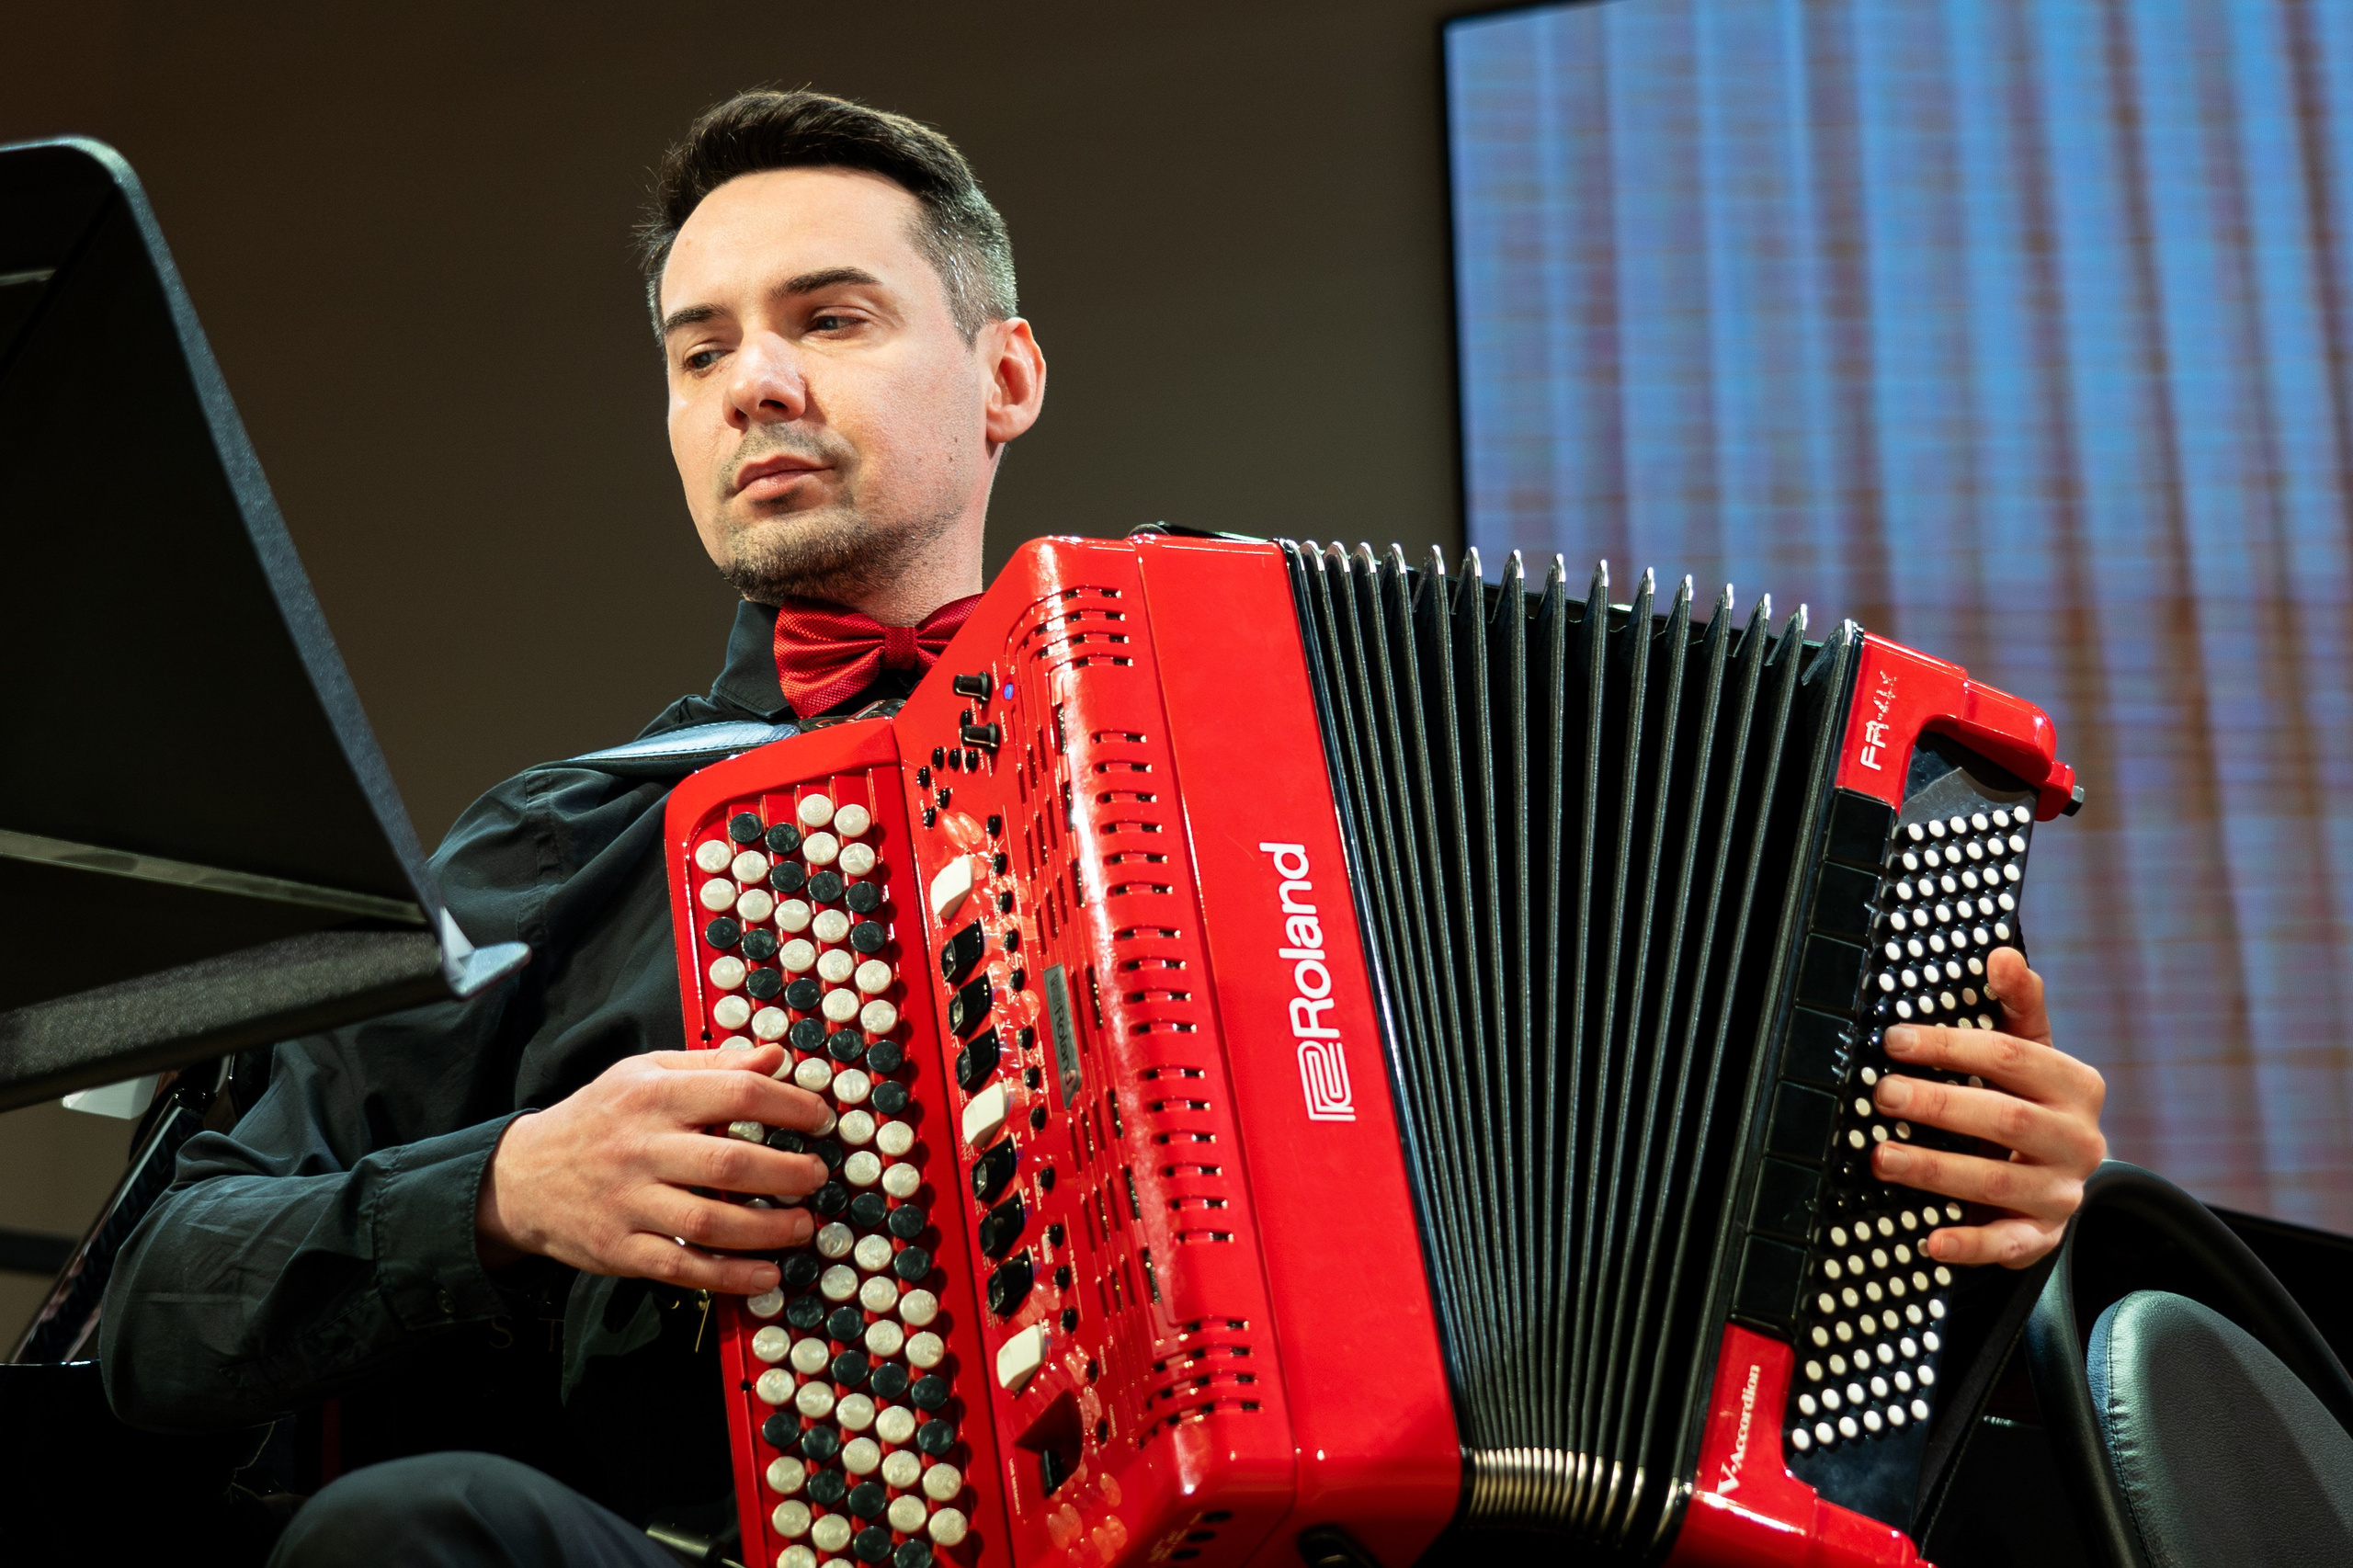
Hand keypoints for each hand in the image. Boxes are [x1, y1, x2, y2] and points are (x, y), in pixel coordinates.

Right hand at [476, 1043, 829, 1293]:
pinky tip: (765, 1276)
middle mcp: (641, 1148)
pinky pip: (680, 1267)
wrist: (522, 1176)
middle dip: (786, 1174)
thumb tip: (776, 1056)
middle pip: (727, 1163)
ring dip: (766, 1230)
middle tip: (817, 1178)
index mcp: (653, 1095)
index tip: (820, 1120)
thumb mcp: (646, 1073)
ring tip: (803, 1226)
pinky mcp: (619, 1249)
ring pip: (707, 1222)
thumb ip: (713, 1064)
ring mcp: (628, 1202)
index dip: (791, 1106)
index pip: (737, 1093)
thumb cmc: (600, 1118)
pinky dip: (728, 1276)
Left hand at [1868, 948, 2105, 1268]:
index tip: (1895, 1040)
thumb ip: (2017, 1006)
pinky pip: (2007, 1245)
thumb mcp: (2031, 1053)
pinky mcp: (2043, 1237)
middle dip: (1938, 1105)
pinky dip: (1968, 1245)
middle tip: (1882, 1095)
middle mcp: (2078, 1140)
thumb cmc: (2029, 1101)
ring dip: (1935, 1170)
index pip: (2013, 1056)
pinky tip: (1930, 1238)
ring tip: (1880, 1157)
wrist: (2058, 1176)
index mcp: (2076, 1085)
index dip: (1951, 1046)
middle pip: (2005, 1118)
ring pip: (1998, 1182)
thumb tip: (2001, 955)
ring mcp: (2063, 1193)